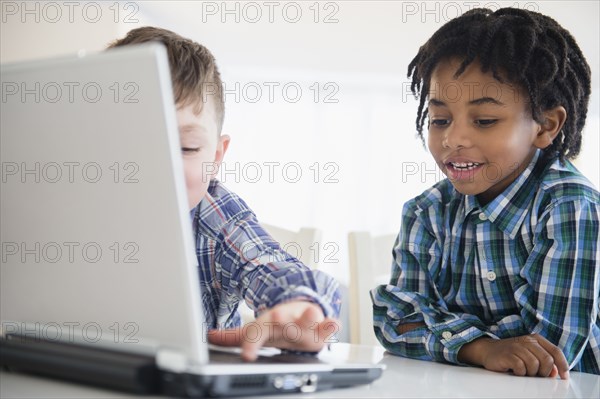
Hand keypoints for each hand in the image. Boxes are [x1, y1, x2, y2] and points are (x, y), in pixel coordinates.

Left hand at [207, 301, 338, 360]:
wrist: (303, 307)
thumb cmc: (278, 325)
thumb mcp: (257, 330)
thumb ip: (234, 336)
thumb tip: (210, 336)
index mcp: (267, 323)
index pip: (256, 334)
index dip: (250, 344)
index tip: (248, 356)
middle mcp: (285, 320)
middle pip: (281, 322)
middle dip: (280, 321)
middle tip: (276, 317)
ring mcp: (303, 321)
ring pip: (305, 320)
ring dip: (308, 317)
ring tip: (311, 314)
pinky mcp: (320, 325)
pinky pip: (327, 325)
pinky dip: (331, 325)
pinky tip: (334, 324)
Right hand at [458, 334, 568, 378]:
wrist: (488, 350)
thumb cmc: (512, 354)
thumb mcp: (530, 355)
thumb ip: (544, 361)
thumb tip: (555, 373)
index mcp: (535, 339)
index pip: (555, 351)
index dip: (563, 365)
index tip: (564, 376)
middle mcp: (527, 341)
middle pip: (547, 360)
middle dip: (544, 371)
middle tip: (535, 374)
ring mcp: (517, 346)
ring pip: (535, 365)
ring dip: (530, 373)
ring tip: (523, 371)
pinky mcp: (508, 354)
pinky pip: (521, 368)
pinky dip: (520, 373)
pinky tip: (514, 370)